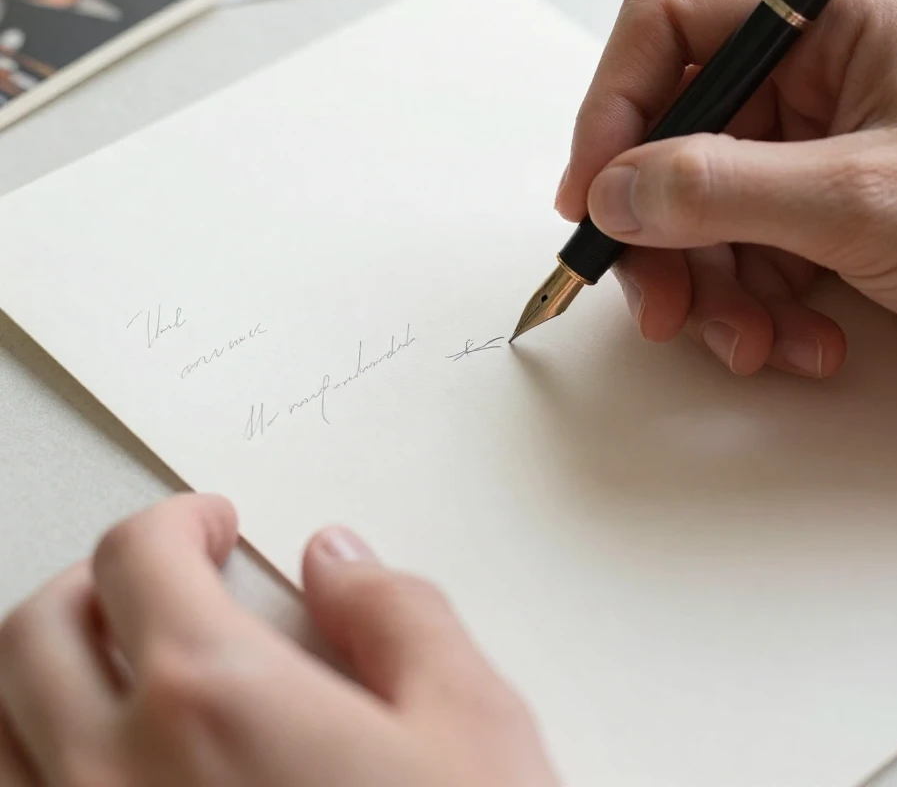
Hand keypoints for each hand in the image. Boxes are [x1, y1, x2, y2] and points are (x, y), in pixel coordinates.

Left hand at [0, 494, 558, 786]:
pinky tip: (93, 770)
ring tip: (112, 668)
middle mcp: (113, 778)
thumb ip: (397, 612)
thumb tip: (338, 558)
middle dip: (97, 577)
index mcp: (212, 699)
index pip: (137, 556)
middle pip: (36, 628)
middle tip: (158, 578)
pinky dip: (28, 768)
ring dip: (39, 673)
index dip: (176, 518)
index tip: (210, 525)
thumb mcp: (470, 722)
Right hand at [556, 0, 896, 392]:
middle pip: (674, 136)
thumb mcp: (860, 199)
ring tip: (751, 344)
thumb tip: (612, 191)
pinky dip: (757, 310)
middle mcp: (818, 75)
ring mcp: (820, 151)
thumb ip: (718, 189)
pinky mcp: (828, 218)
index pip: (669, 25)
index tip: (591, 195)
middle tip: (659, 304)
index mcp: (833, 17)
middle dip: (661, 231)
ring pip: (702, 210)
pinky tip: (805, 342)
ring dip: (712, 289)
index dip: (612, 108)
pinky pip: (747, 256)